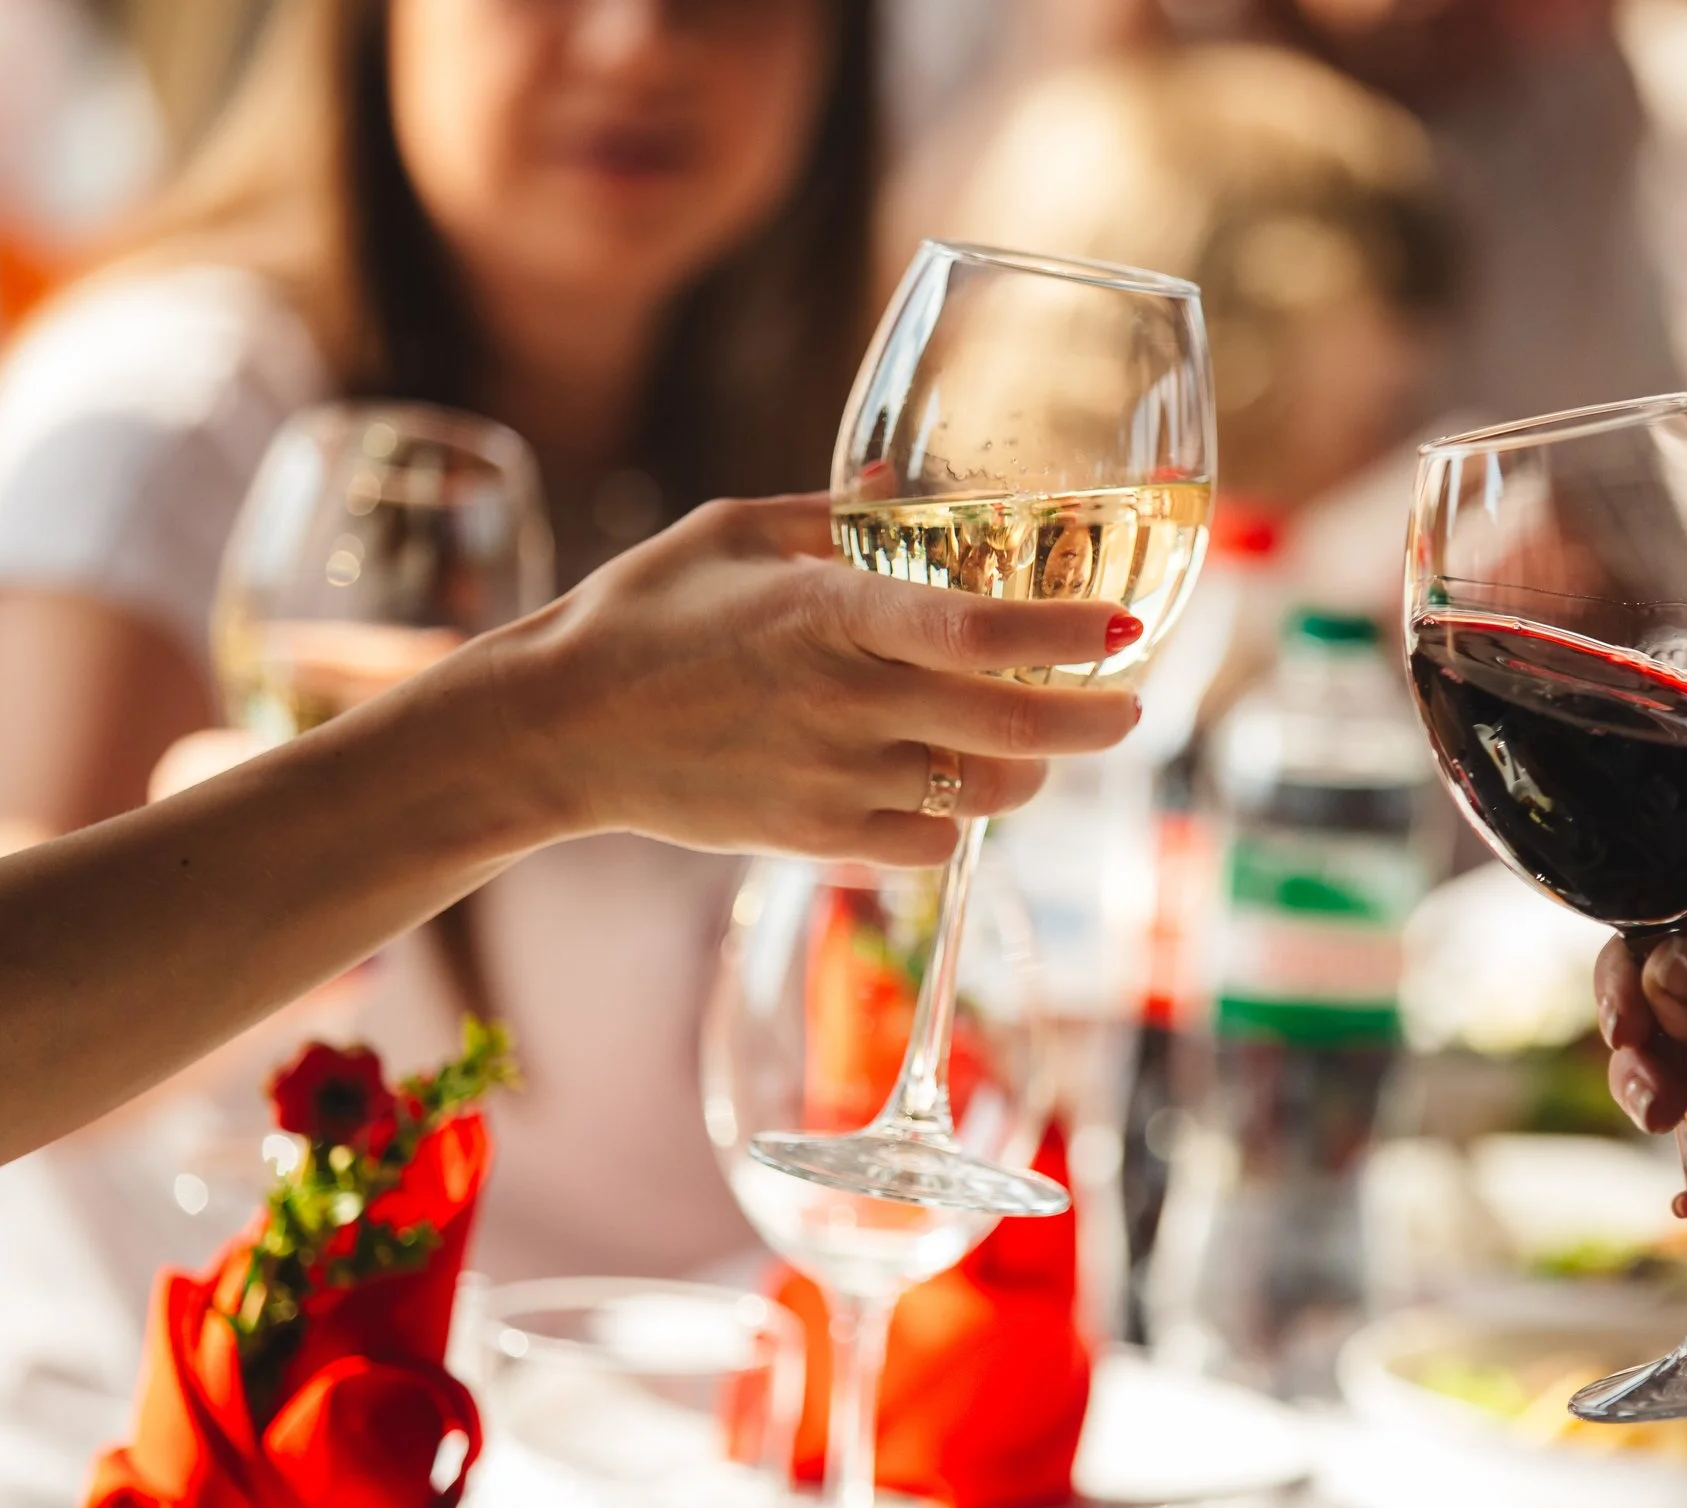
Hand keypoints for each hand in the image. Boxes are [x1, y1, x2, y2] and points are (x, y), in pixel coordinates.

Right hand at [457, 494, 1141, 863]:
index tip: (1124, 627)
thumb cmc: (641, 612)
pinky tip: (948, 782)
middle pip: (1012, 727)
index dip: (1067, 635)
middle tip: (1129, 707)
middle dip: (1094, 722)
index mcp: (830, 612)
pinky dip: (958, 817)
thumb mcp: (730, 531)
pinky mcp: (817, 835)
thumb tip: (898, 486)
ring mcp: (833, 778)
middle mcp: (844, 700)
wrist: (557, 729)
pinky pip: (930, 842)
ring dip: (1030, 771)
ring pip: (983, 794)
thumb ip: (830, 512)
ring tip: (1037, 742)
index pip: (980, 632)